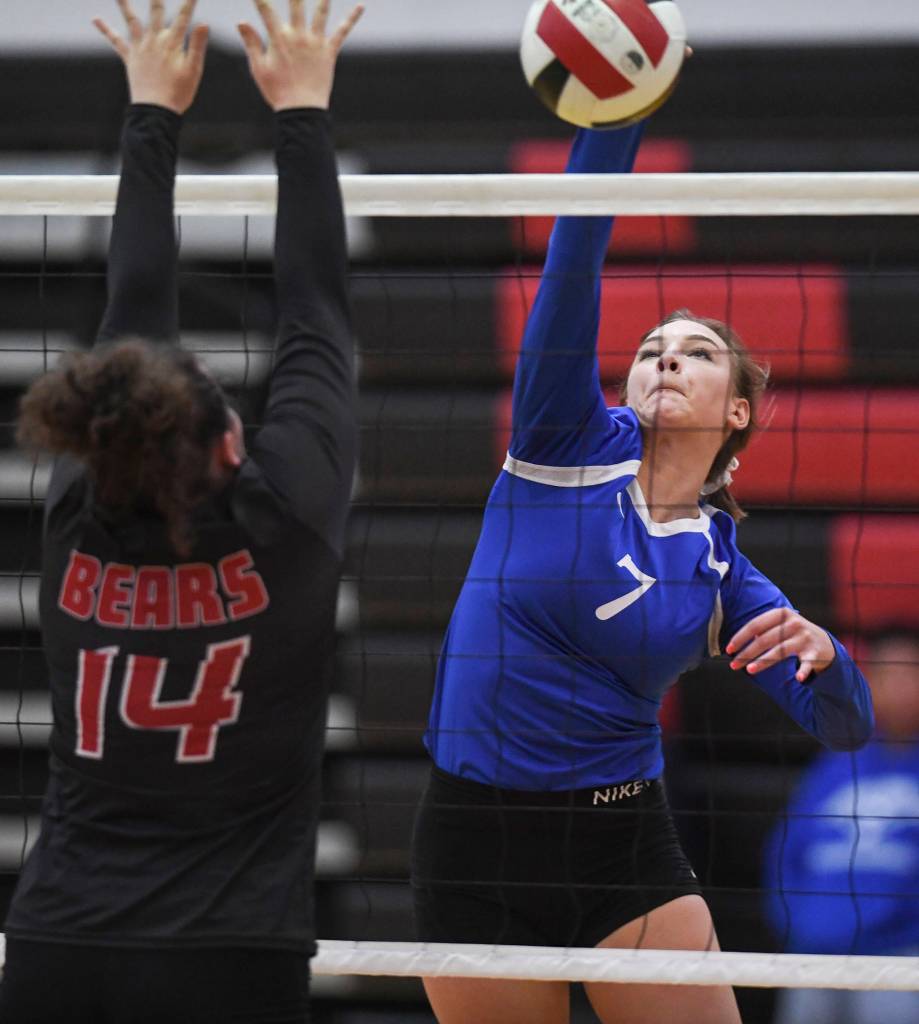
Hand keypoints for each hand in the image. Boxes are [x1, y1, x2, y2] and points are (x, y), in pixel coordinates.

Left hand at [93, 0, 208, 114]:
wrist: (155, 111)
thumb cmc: (178, 93)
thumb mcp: (193, 71)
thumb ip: (197, 46)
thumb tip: (203, 23)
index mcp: (172, 45)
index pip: (183, 19)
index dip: (189, 4)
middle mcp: (154, 42)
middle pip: (156, 13)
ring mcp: (140, 49)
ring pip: (132, 21)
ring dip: (125, 4)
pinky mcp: (130, 58)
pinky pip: (116, 41)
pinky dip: (106, 30)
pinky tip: (95, 19)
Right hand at [238, 0, 364, 111]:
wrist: (302, 110)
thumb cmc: (278, 92)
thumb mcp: (259, 68)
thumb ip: (251, 43)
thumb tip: (241, 21)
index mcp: (278, 39)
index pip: (266, 10)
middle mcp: (298, 36)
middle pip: (296, 3)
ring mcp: (315, 42)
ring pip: (321, 12)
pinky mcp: (329, 52)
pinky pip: (342, 32)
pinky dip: (351, 18)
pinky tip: (361, 6)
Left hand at [726, 608, 835, 682]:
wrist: (825, 643)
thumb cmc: (793, 634)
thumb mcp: (779, 624)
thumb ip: (761, 629)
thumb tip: (738, 642)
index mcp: (781, 614)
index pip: (755, 624)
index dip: (740, 637)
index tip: (729, 649)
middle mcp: (794, 623)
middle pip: (764, 639)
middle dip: (747, 653)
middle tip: (734, 665)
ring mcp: (805, 638)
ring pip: (779, 651)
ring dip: (763, 661)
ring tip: (750, 670)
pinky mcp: (815, 653)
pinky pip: (807, 663)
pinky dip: (803, 670)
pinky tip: (798, 678)